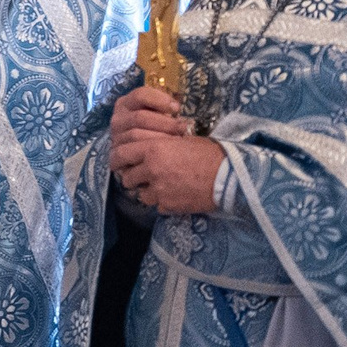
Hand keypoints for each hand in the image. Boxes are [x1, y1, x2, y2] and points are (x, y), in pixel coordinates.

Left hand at [112, 85, 224, 213]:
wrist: (230, 177)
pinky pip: (157, 206)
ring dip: (148, 191)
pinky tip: (175, 195)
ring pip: (140, 194)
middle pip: (127, 178)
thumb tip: (148, 148)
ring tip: (161, 187)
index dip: (117, 160)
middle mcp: (151, 169)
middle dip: (132, 178)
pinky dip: (163, 202)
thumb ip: (160, 145)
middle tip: (142, 176)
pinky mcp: (169, 206)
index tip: (118, 163)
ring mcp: (159, 190)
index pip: (120, 154)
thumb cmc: (210, 154)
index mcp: (152, 149)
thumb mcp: (181, 140)